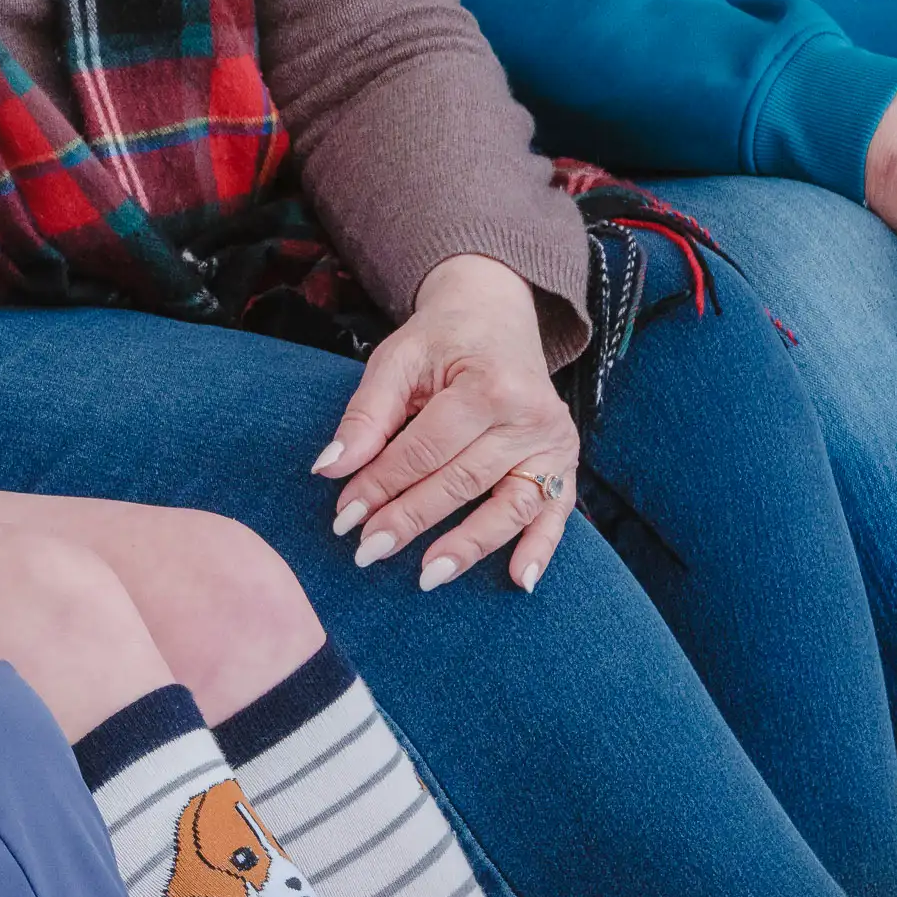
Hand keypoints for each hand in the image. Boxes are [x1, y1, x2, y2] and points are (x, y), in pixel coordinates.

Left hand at [313, 249, 580, 591]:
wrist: (496, 315)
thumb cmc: (441, 340)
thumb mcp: (397, 359)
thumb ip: (367, 414)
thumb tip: (330, 468)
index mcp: (487, 384)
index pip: (425, 449)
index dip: (381, 484)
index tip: (343, 518)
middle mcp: (529, 415)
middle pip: (462, 481)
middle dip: (410, 519)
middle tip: (367, 551)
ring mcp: (553, 442)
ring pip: (508, 506)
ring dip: (468, 546)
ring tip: (427, 577)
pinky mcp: (565, 462)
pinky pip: (554, 513)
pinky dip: (540, 549)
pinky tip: (518, 582)